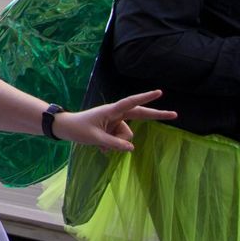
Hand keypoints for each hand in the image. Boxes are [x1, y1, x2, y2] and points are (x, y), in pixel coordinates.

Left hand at [53, 89, 176, 151]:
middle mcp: (115, 114)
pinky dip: (114, 145)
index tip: (159, 92)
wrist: (65, 129)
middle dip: (155, 115)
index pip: (131, 103)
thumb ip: (113, 143)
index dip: (145, 98)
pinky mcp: (113, 128)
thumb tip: (131, 148)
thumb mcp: (95, 138)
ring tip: (102, 145)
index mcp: (110, 111)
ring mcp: (115, 122)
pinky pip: (121, 140)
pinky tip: (101, 147)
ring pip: (127, 135)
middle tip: (175, 114)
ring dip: (118, 143)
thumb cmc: (78, 129)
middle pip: (139, 114)